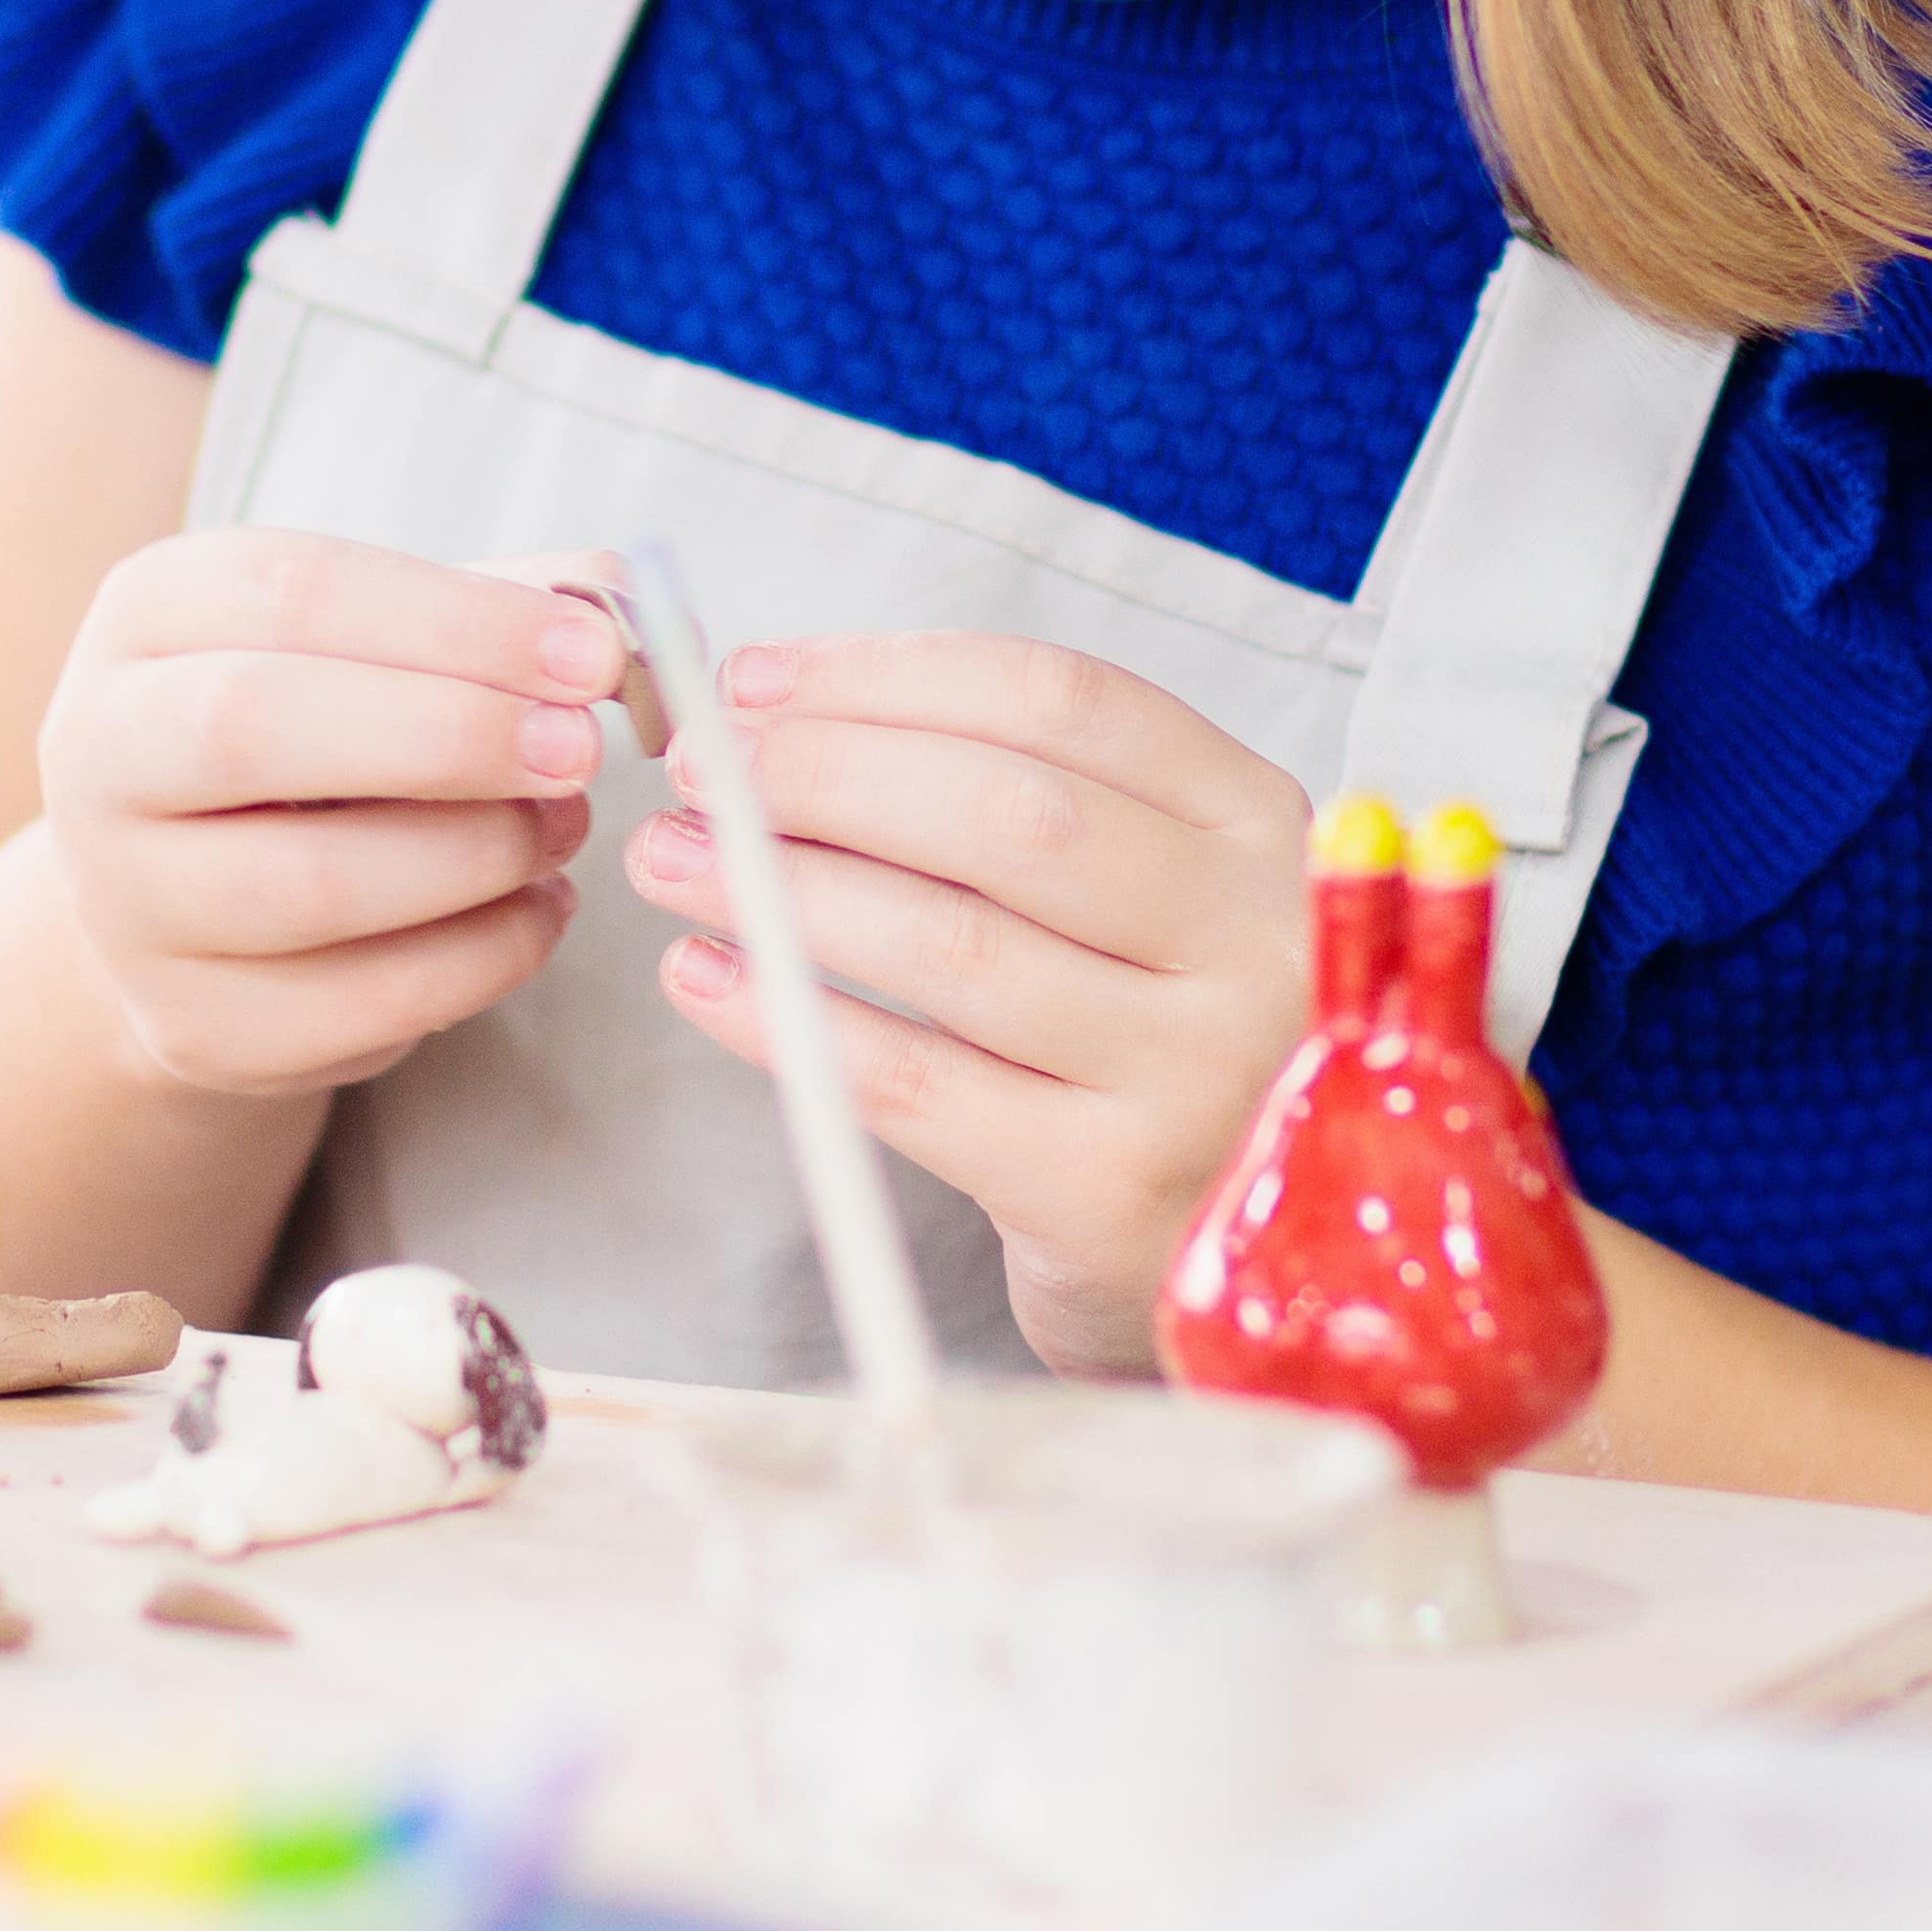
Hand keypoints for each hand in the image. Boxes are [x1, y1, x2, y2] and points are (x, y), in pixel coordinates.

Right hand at [38, 532, 629, 1099]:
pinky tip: (537, 913)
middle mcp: (98, 751)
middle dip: (447, 735)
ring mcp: (126, 903)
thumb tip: (622, 608)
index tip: (592, 653)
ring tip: (561, 831)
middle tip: (580, 749)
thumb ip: (501, 606)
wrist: (201, 892)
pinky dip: (477, 961)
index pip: (290, 590)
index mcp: (146, 615)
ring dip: (474, 858)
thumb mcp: (385, 637)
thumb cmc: (322, 729)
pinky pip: (351, 1006)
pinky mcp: (190, 1027)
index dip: (457, 620)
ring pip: (305, 885)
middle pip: (253, 725)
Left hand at [628, 630, 1312, 1374]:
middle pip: (1011, 815)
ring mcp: (1193, 1074)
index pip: (1062, 702)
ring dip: (779, 889)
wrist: (1251, 1253)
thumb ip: (1002, 790)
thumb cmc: (1141, 1030)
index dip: (889, 677)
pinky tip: (705, 977)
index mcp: (1260, 822)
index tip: (756, 679)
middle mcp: (1252, 940)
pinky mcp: (1108, 1193)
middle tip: (700, 771)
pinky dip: (785, 1020)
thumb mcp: (1133, 888)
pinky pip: (911, 1084)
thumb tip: (771, 700)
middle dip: (825, 774)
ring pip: (949, 947)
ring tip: (671, 862)